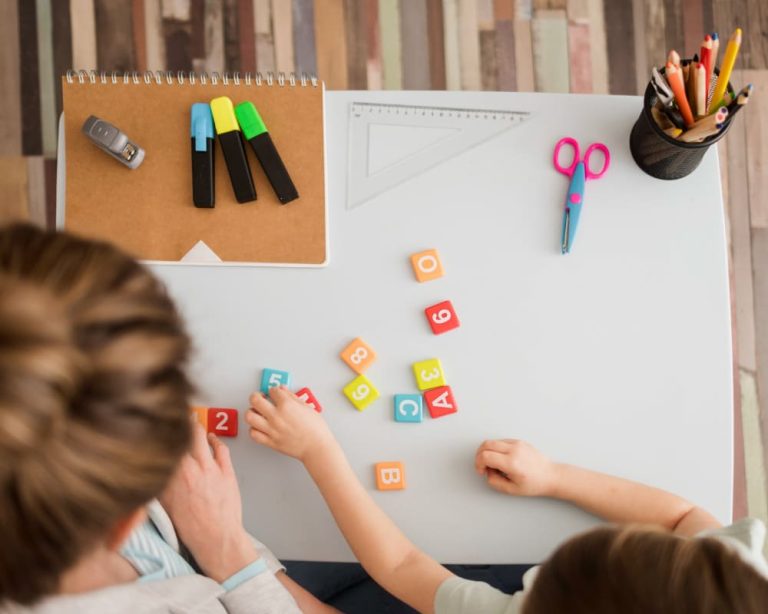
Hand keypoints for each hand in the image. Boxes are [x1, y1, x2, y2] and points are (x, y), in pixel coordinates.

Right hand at [159, 424, 257, 582]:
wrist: (215, 538)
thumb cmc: (191, 528)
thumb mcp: (165, 507)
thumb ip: (160, 485)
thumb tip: (154, 471)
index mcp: (170, 479)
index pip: (163, 447)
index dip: (159, 433)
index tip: (157, 426)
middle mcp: (189, 470)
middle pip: (181, 435)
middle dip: (178, 422)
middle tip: (175, 416)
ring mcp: (209, 469)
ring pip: (200, 437)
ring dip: (195, 427)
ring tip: (192, 420)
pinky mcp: (226, 472)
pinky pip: (221, 448)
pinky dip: (215, 440)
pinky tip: (212, 437)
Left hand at [246, 386, 337, 463]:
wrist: (316, 447)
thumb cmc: (316, 429)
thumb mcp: (307, 407)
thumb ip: (292, 397)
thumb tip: (283, 390)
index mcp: (287, 405)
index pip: (273, 390)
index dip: (274, 390)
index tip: (275, 392)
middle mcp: (276, 416)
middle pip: (255, 400)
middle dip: (256, 396)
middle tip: (260, 397)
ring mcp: (271, 429)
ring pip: (249, 416)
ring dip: (252, 411)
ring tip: (257, 411)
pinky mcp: (270, 441)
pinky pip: (254, 433)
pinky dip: (254, 429)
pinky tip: (260, 426)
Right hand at [475, 439, 558, 496]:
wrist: (551, 476)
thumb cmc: (535, 484)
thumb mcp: (511, 489)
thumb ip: (494, 481)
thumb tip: (487, 472)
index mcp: (512, 463)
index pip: (485, 456)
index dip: (478, 464)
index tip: (482, 471)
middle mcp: (514, 450)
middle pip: (486, 444)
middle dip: (479, 455)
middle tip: (483, 466)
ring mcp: (517, 443)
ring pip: (493, 441)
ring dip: (488, 452)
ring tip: (494, 464)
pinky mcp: (519, 441)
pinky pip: (501, 441)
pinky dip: (496, 449)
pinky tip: (502, 459)